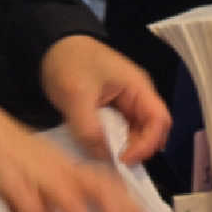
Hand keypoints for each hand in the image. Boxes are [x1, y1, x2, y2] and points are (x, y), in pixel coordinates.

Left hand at [40, 35, 171, 164]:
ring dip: (123, 150)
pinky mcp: (112, 113)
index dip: (147, 145)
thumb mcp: (76, 95)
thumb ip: (89, 128)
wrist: (52, 48)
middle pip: (151, 132)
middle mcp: (137, 98)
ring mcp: (125, 106)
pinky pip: (119, 135)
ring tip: (104, 157)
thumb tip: (103, 156)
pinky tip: (98, 150)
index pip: (159, 120)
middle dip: (137, 151)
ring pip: (135, 137)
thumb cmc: (69, 61)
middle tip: (115, 163)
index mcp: (137, 87)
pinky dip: (111, 146)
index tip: (124, 159)